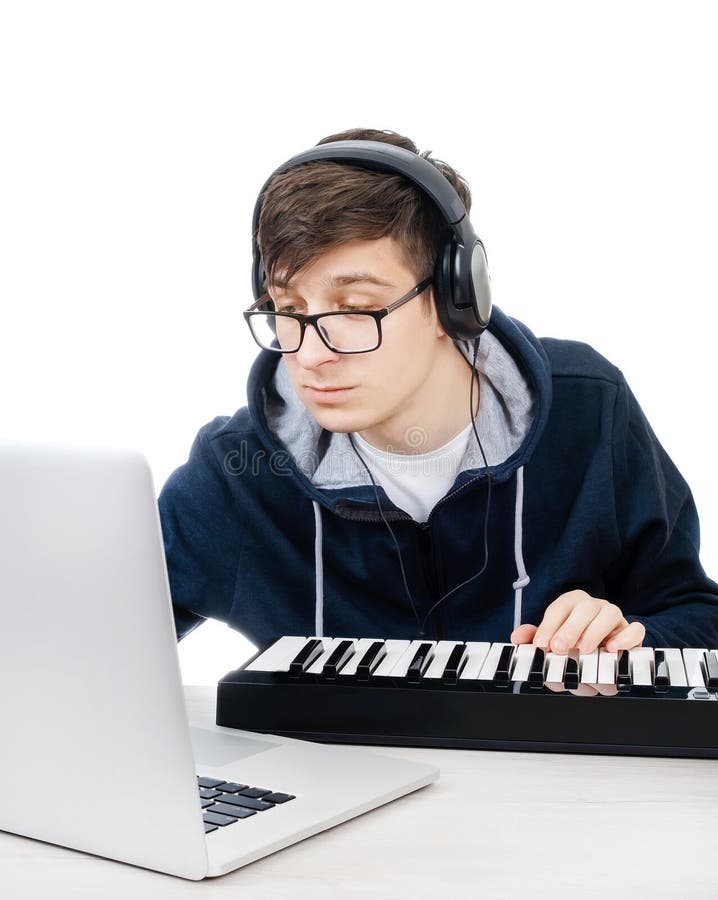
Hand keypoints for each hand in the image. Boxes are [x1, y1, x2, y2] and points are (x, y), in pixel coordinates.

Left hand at [510, 590, 644, 696]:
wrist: (598, 664)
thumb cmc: (572, 650)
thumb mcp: (552, 646)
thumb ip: (535, 639)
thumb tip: (516, 637)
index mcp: (572, 604)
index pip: (559, 607)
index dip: (548, 625)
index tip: (541, 645)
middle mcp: (594, 607)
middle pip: (584, 607)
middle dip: (569, 628)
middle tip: (558, 649)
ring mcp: (615, 618)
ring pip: (610, 613)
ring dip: (594, 632)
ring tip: (582, 650)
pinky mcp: (632, 633)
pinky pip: (636, 630)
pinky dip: (626, 638)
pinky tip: (612, 649)